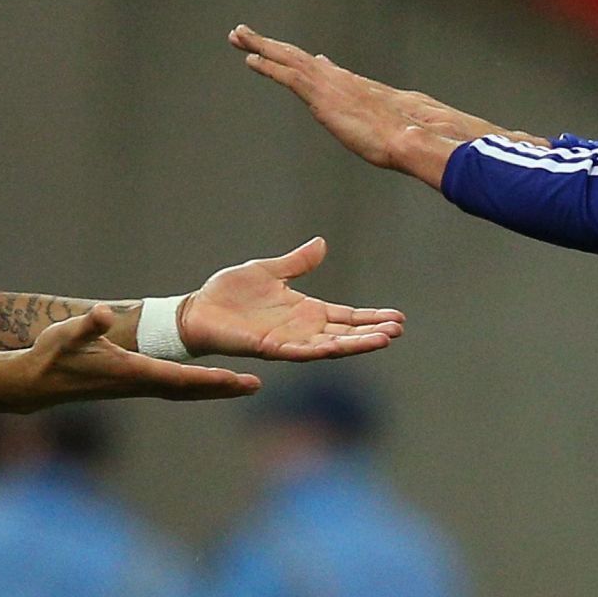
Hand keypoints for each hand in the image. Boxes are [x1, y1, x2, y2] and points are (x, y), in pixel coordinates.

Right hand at [21, 305, 261, 403]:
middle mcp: (140, 383)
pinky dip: (197, 386)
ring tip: (244, 386)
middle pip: (190, 390)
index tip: (234, 379)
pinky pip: (174, 388)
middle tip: (254, 386)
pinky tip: (210, 383)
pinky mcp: (133, 385)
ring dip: (214, 389)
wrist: (38, 381)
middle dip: (222, 388)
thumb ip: (87, 325)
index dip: (208, 379)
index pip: (178, 378)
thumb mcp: (68, 333)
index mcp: (132, 371)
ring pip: (185, 392)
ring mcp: (138, 387)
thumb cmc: (53, 355)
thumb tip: (102, 314)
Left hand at [179, 237, 404, 360]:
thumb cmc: (230, 292)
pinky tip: (338, 347)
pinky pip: (300, 351)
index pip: (346, 316)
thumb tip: (322, 244)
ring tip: (383, 340)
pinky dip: (320, 349)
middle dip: (371, 332)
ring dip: (355, 344)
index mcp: (305, 311)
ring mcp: (288, 341)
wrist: (199, 309)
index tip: (397, 318)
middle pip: (345, 333)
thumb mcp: (270, 270)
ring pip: (330, 345)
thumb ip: (297, 262)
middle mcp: (302, 330)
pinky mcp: (270, 348)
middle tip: (398, 330)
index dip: (370, 317)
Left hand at [229, 25, 491, 184]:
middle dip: (278, 47)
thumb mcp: (418, 140)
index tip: (310, 56)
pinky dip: (268, 65)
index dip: (318, 65)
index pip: (337, 75)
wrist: (417, 143)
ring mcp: (335, 87)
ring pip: (291, 60)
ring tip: (238, 35)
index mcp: (367, 93)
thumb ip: (420, 140)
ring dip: (263, 47)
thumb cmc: (424, 147)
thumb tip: (436, 151)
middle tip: (251, 35)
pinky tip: (249, 59)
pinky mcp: (324, 96)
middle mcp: (347, 83)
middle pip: (306, 61)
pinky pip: (288, 76)